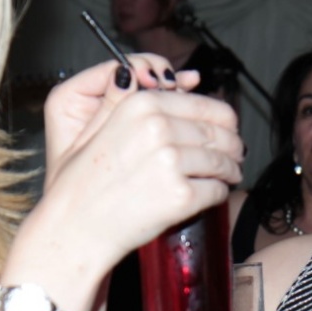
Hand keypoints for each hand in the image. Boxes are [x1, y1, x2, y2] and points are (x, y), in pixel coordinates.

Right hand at [35, 58, 242, 271]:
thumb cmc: (84, 182)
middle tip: (236, 153)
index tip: (228, 128)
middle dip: (233, 144)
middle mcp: (157, 129)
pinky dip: (220, 192)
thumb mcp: (98, 126)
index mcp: (140, 105)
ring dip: (231, 168)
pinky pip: (217, 190)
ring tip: (230, 174)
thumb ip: (131, 100)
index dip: (224, 119)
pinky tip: (214, 192)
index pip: (205, 106)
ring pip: (222, 161)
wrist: (75, 226)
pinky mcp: (181, 196)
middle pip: (219, 133)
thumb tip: (174, 84)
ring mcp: (170, 163)